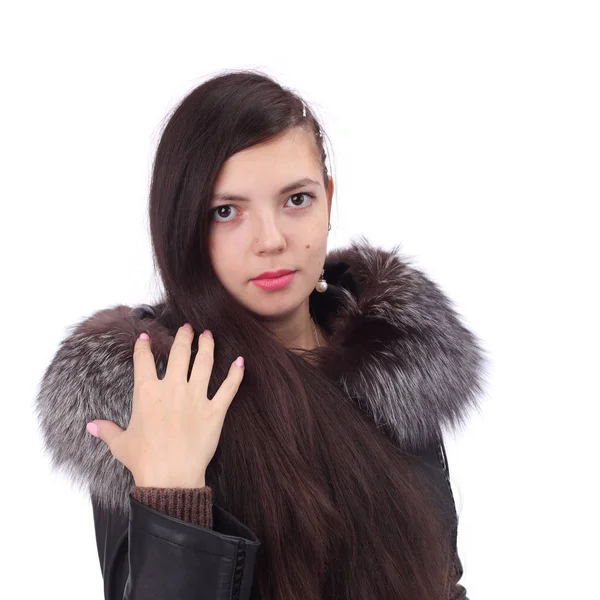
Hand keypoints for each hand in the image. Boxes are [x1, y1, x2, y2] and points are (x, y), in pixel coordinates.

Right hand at [86, 324, 244, 487]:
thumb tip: (91, 426)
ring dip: (207, 346)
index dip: (143, 347)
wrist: (169, 477)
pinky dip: (236, 374)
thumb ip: (107, 430)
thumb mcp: (120, 444)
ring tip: (208, 335)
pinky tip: (241, 362)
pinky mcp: (215, 410)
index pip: (144, 361)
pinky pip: (229, 388)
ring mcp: (196, 397)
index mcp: (147, 393)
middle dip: (184, 337)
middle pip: (180, 353)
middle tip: (188, 327)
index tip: (145, 338)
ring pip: (204, 363)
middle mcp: (173, 389)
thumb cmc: (144, 461)